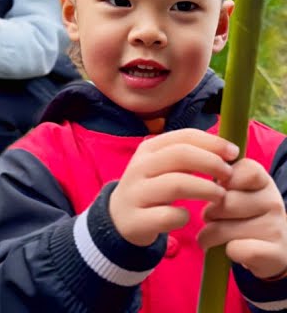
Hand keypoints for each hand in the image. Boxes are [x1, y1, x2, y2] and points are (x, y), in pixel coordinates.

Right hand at [109, 128, 236, 246]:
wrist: (120, 218)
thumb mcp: (165, 166)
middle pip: (180, 155)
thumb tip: (230, 151)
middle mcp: (139, 167)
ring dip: (206, 189)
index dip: (213, 142)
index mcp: (148, 149)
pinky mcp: (137, 219)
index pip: (184, 136)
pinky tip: (186, 217)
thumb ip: (190, 156)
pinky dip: (184, 216)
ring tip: (220, 196)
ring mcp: (136, 193)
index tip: (234, 153)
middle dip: (212, 163)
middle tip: (230, 176)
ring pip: (176, 184)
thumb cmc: (154, 188)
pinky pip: (169, 216)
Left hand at [198, 156, 286, 279]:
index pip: (234, 171)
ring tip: (215, 235)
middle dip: (208, 213)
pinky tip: (231, 250)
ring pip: (224, 229)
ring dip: (210, 235)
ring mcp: (276, 228)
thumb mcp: (235, 190)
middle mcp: (273, 201)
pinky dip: (226, 252)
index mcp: (262, 181)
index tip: (218, 193)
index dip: (216, 184)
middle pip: (223, 202)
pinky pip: (236, 249)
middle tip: (212, 218)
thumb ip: (218, 174)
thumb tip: (190, 162)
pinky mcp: (275, 252)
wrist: (271, 249)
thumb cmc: (243, 215)